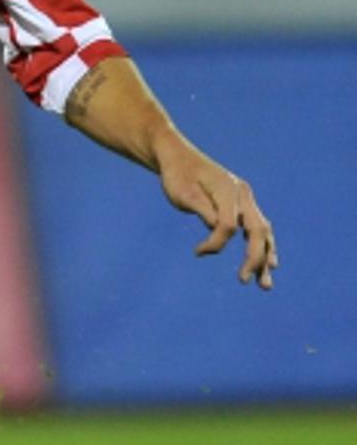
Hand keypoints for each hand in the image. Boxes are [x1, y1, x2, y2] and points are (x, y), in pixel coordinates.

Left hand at [156, 138, 278, 288]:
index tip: (197, 252)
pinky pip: (257, 228)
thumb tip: (218, 228)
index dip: (214, 243)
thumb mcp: (182, 194)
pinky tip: (268, 265)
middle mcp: (243, 194)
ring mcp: (246, 199)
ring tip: (265, 285)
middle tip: (243, 280)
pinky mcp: (243, 205)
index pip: (228, 224)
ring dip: (264, 258)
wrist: (178, 158)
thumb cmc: (177, 176)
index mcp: (228, 189)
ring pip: (262, 232)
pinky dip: (262, 247)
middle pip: (257, 230)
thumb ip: (203, 210)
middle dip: (253, 258)